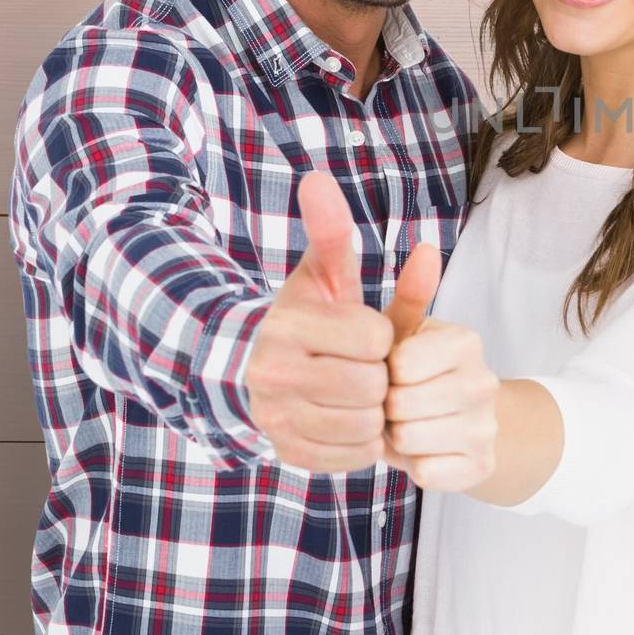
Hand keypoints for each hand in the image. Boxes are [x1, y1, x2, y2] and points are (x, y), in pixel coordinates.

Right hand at [245, 170, 392, 471]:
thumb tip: (318, 178)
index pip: (374, 336)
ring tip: (357, 390)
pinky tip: (348, 417)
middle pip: (372, 384)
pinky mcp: (288, 453)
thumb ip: (332, 232)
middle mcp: (273, 373)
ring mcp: (277, 418)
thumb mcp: (321, 273)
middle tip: (363, 365)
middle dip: (379, 374)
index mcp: (287, 325)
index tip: (364, 332)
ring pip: (366, 423)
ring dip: (373, 409)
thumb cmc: (305, 318)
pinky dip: (362, 440)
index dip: (379, 334)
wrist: (253, 372)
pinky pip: (354, 456)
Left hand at [380, 242, 499, 492]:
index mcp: (466, 341)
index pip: (399, 366)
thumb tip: (426, 248)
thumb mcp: (406, 332)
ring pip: (410, 441)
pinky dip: (415, 465)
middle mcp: (484, 382)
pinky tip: (423, 450)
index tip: (392, 372)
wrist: (462, 422)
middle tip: (396, 404)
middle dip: (386, 409)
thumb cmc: (417, 370)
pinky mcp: (482, 466)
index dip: (382, 374)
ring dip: (397, 438)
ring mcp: (487, 427)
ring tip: (406, 425)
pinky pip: (426, 474)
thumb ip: (408, 294)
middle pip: (401, 406)